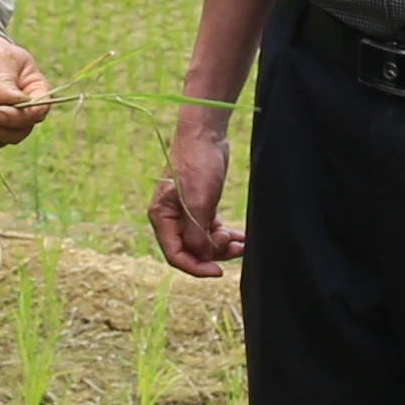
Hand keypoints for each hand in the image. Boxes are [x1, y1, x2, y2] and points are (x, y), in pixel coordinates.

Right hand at [146, 105, 243, 276]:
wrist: (205, 134)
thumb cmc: (197, 163)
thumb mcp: (198, 202)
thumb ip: (197, 234)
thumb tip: (202, 256)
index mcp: (162, 218)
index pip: (175, 254)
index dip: (196, 267)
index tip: (218, 271)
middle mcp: (171, 218)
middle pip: (191, 250)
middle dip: (214, 254)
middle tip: (237, 248)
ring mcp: (186, 212)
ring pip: (204, 241)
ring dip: (223, 246)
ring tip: (243, 243)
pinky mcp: (200, 205)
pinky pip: (211, 229)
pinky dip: (225, 234)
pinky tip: (241, 236)